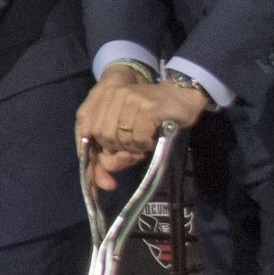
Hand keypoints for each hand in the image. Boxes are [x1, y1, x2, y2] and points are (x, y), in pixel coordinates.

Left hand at [75, 65, 205, 190]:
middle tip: (135, 147)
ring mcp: (131, 99)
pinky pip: (138, 138)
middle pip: (104, 136)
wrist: (183, 98)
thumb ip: (112, 153)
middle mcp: (115, 95)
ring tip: (145, 140)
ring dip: (135, 148)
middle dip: (119, 149)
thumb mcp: (127, 132)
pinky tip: (152, 138)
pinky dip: (145, 144)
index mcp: (104, 98)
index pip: (89, 131)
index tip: (111, 165)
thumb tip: (104, 179)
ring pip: (121, 138)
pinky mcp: (148, 108)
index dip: (99, 151)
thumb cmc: (153, 118)